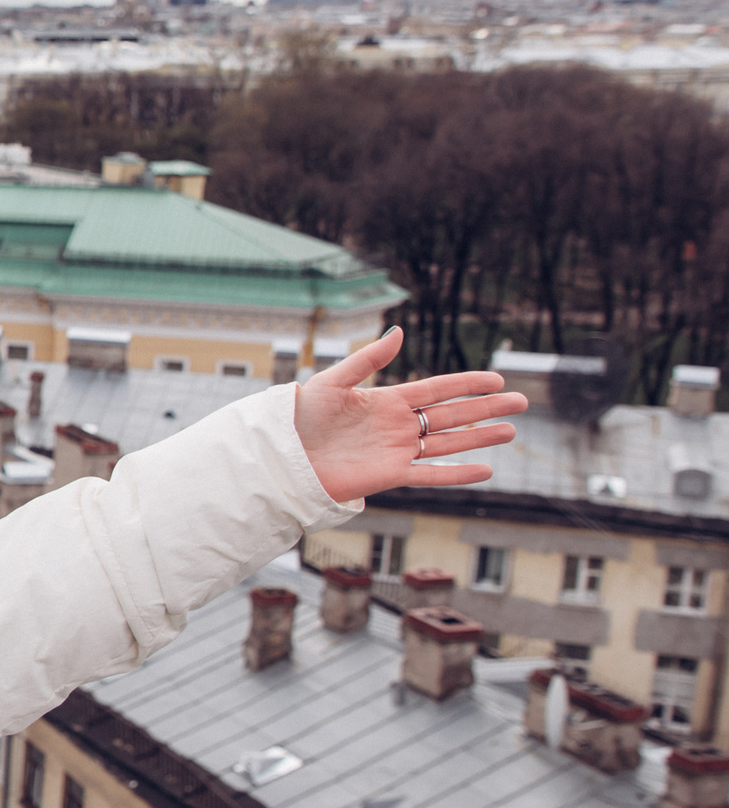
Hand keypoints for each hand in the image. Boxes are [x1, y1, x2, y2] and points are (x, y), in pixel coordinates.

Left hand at [293, 328, 525, 504]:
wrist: (285, 453)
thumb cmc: (303, 416)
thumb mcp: (334, 381)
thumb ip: (368, 358)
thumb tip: (400, 332)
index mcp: (387, 400)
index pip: (437, 389)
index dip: (467, 384)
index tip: (498, 379)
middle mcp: (397, 426)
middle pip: (452, 415)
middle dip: (487, 409)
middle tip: (522, 402)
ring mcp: (397, 451)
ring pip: (448, 443)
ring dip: (481, 438)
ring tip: (512, 431)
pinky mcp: (390, 476)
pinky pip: (430, 475)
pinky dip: (458, 474)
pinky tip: (486, 469)